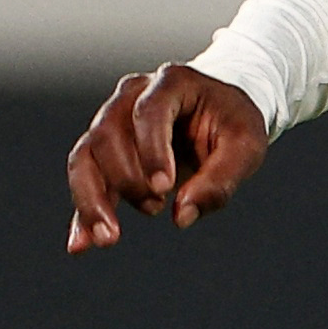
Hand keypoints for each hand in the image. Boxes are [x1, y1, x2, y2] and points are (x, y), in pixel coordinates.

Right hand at [65, 64, 269, 252]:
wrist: (221, 111)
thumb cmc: (235, 124)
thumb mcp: (247, 146)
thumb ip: (221, 179)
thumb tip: (182, 216)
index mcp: (172, 83)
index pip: (148, 113)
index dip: (151, 150)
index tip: (164, 188)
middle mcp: (132, 96)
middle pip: (107, 136)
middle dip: (126, 178)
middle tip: (156, 207)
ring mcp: (112, 120)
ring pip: (85, 157)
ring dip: (92, 199)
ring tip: (110, 237)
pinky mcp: (106, 151)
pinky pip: (85, 180)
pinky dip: (81, 213)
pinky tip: (80, 245)